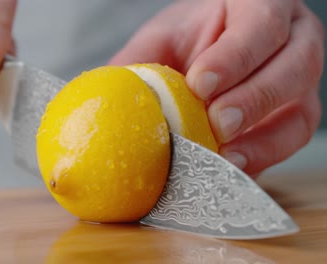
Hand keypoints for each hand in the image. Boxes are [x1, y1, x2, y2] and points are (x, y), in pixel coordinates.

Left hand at [109, 0, 324, 175]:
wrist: (217, 46)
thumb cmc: (194, 38)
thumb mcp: (165, 37)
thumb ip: (142, 59)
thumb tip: (106, 95)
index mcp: (261, 8)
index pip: (259, 26)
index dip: (234, 58)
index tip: (199, 83)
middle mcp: (294, 41)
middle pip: (294, 68)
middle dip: (253, 99)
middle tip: (217, 123)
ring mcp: (300, 82)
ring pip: (301, 111)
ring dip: (264, 138)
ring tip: (226, 154)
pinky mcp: (295, 115)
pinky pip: (290, 140)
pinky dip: (263, 156)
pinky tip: (232, 166)